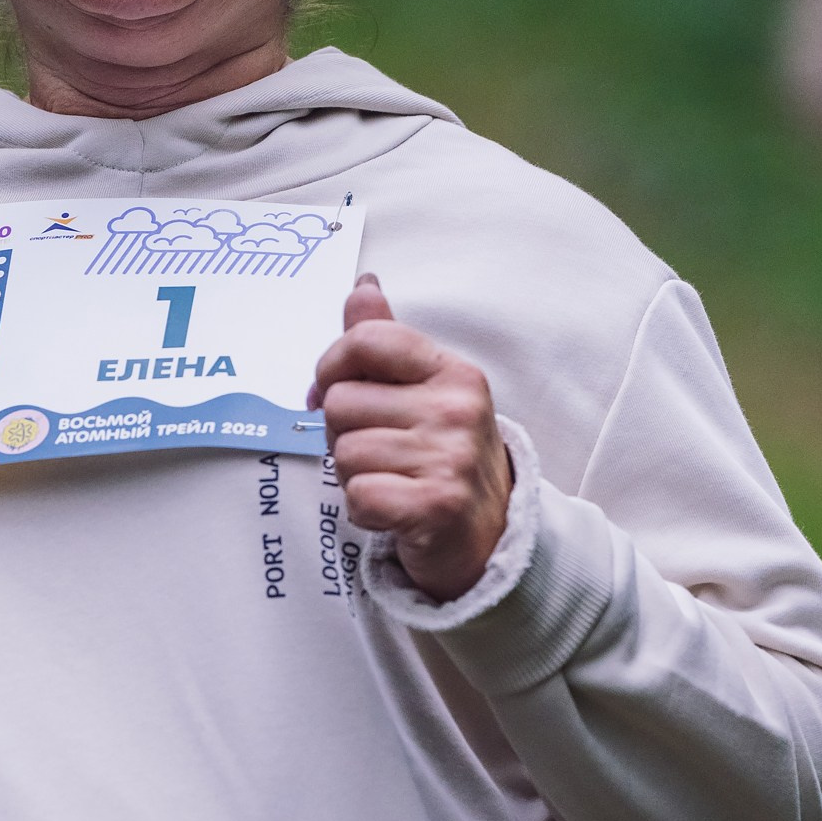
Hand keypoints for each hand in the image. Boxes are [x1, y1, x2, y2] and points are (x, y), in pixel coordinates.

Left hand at [312, 274, 512, 602]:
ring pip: (344, 452)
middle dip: (342, 432)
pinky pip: (359, 495)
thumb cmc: (444, 457)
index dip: (332, 367)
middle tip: (377, 452)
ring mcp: (451, 457)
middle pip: (339, 402)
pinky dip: (364, 509)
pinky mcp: (437, 505)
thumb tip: (363, 285)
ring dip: (354, 475)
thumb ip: (386, 339)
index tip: (337, 391)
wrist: (490, 535)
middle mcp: (457, 408)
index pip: (365, 340)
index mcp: (452, 372)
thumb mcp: (425, 390)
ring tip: (391, 481)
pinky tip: (392, 509)